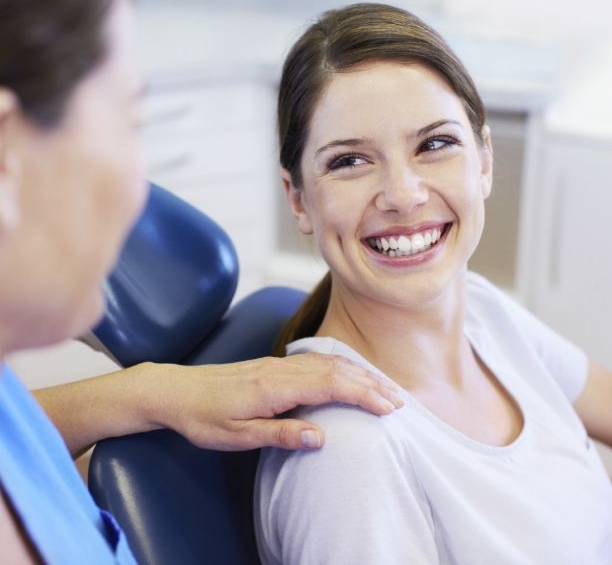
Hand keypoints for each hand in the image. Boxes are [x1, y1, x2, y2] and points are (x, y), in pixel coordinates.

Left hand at [143, 353, 403, 450]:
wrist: (177, 390)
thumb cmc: (204, 417)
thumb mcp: (237, 435)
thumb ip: (279, 434)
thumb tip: (321, 437)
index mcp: (275, 387)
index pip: (331, 385)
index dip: (363, 394)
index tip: (389, 407)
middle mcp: (281, 369)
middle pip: (336, 370)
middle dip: (370, 383)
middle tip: (399, 400)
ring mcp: (278, 364)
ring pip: (328, 362)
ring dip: (359, 373)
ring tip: (383, 387)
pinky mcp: (274, 365)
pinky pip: (315, 360)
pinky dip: (340, 366)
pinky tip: (348, 372)